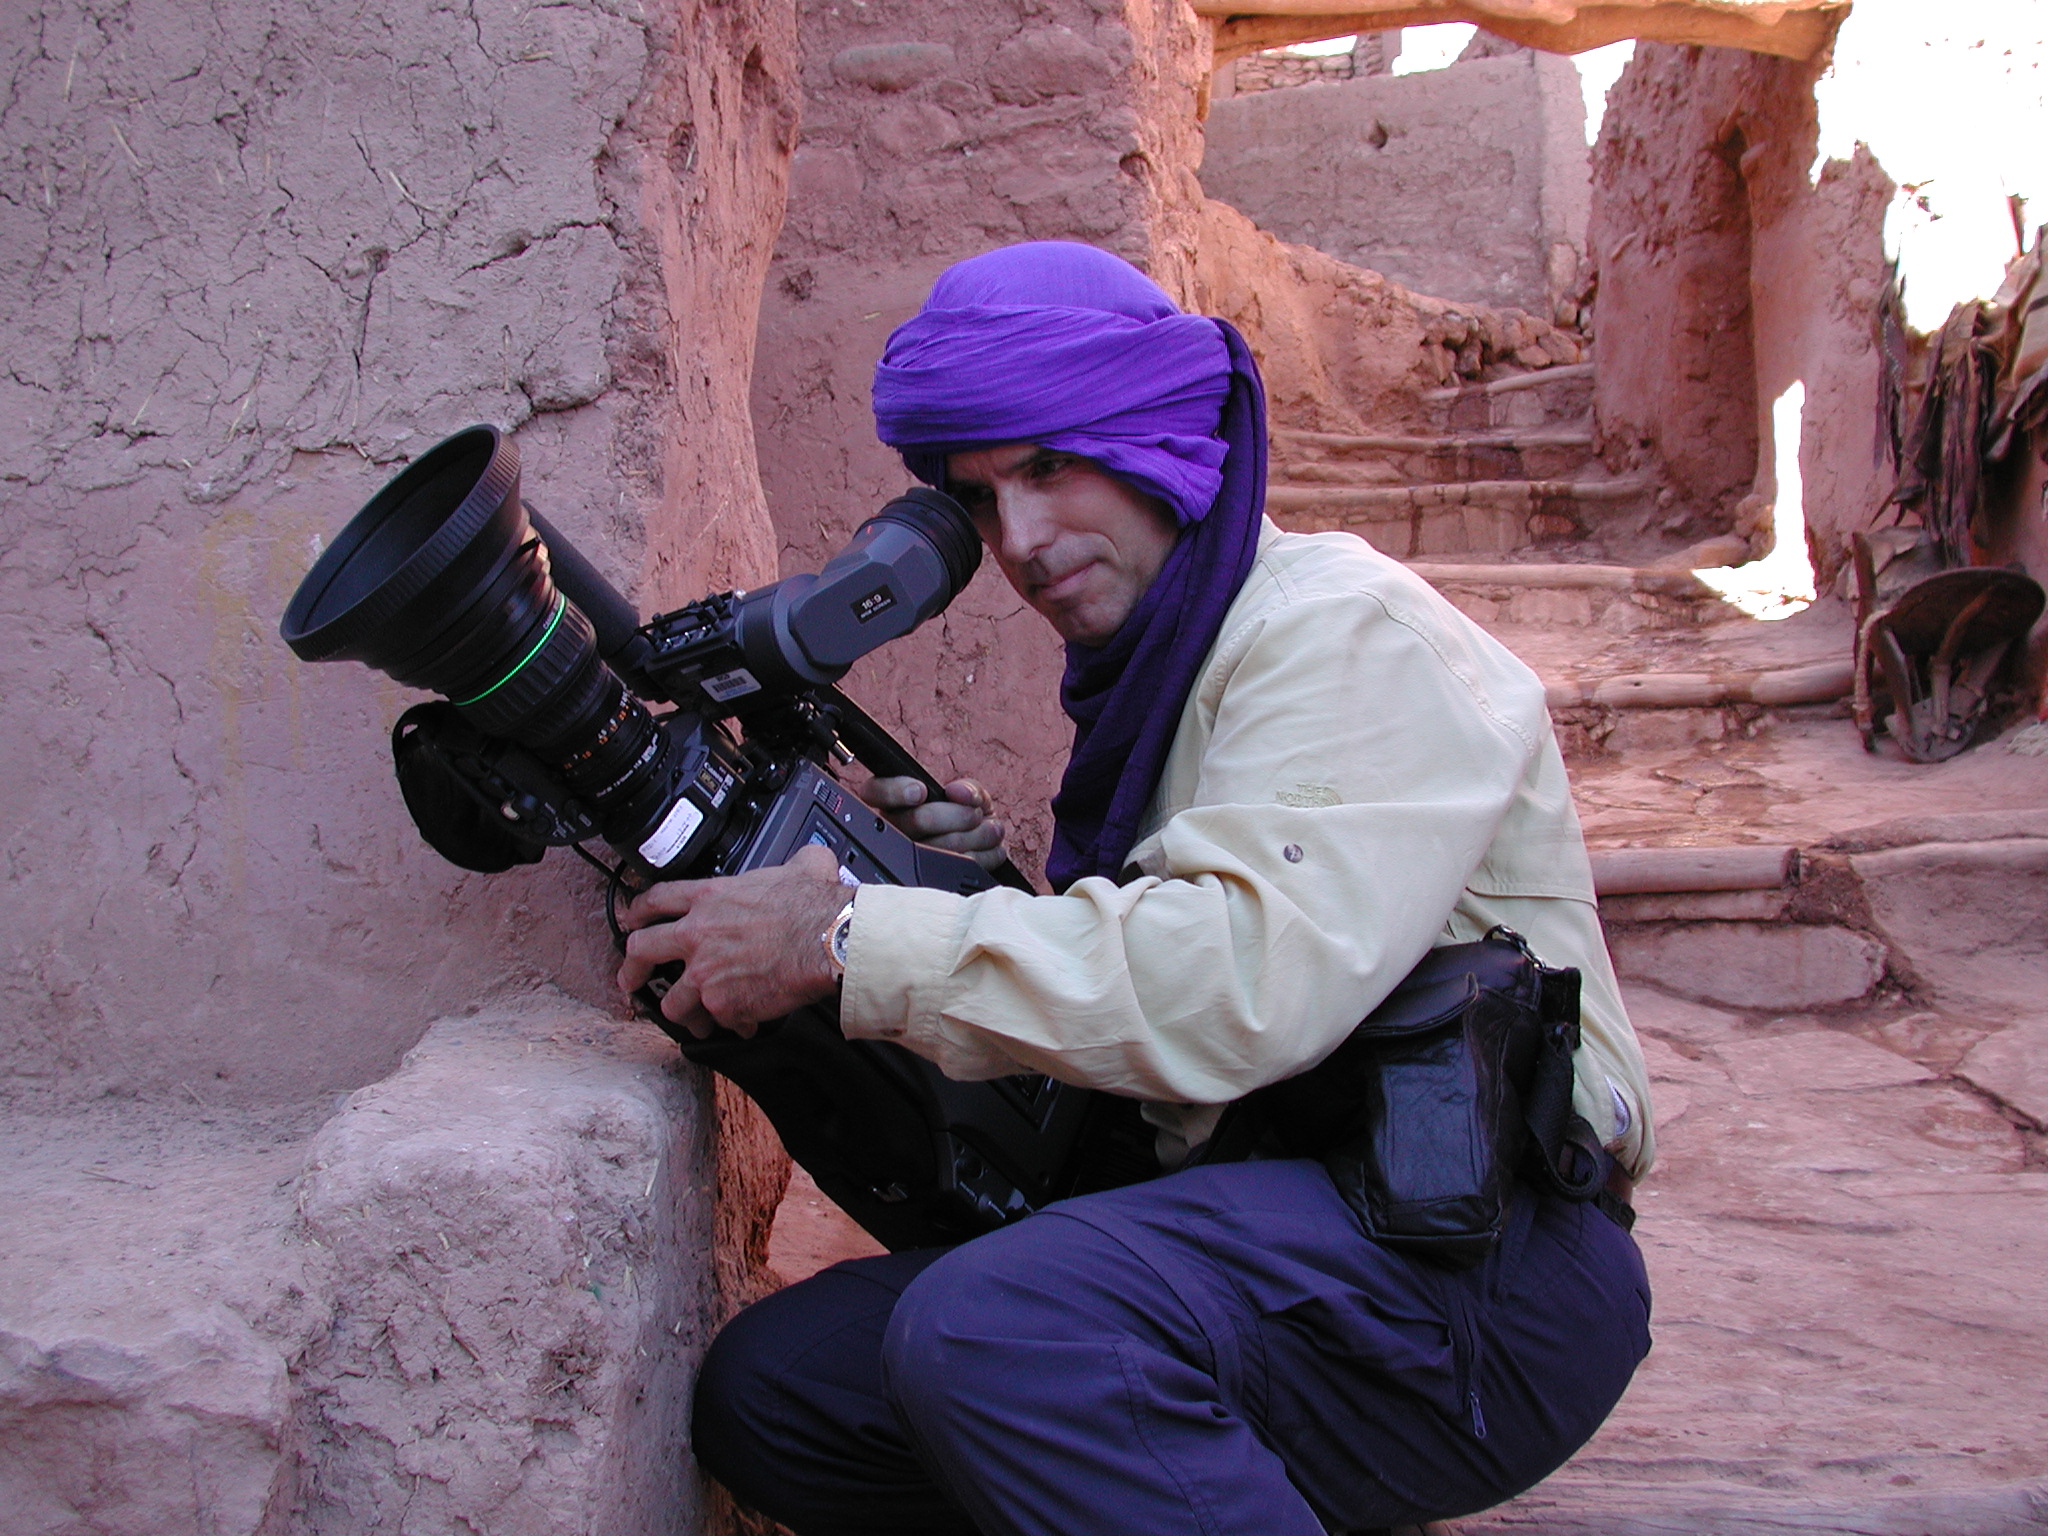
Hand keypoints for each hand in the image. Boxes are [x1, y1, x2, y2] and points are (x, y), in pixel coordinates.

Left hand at [616, 843, 849, 1038]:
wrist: (828, 942)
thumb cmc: (815, 906)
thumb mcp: (803, 866)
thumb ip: (795, 862)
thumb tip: (809, 861)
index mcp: (709, 899)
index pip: (657, 900)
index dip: (639, 911)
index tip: (633, 921)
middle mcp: (697, 936)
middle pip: (641, 951)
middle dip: (631, 968)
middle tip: (631, 978)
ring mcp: (706, 974)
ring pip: (671, 1002)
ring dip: (682, 1010)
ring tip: (693, 1016)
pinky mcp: (724, 1005)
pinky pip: (717, 1022)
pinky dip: (730, 1024)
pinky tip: (743, 1023)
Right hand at [861, 776, 1006, 870]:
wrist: (978, 847)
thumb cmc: (964, 817)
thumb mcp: (965, 794)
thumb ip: (965, 788)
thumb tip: (960, 793)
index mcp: (894, 803)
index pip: (878, 792)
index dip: (897, 791)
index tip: (920, 791)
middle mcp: (895, 831)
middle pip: (918, 820)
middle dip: (957, 815)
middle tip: (975, 814)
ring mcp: (910, 859)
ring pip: (940, 847)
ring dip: (978, 835)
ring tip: (991, 829)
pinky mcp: (930, 882)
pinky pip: (957, 869)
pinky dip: (985, 856)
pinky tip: (990, 848)